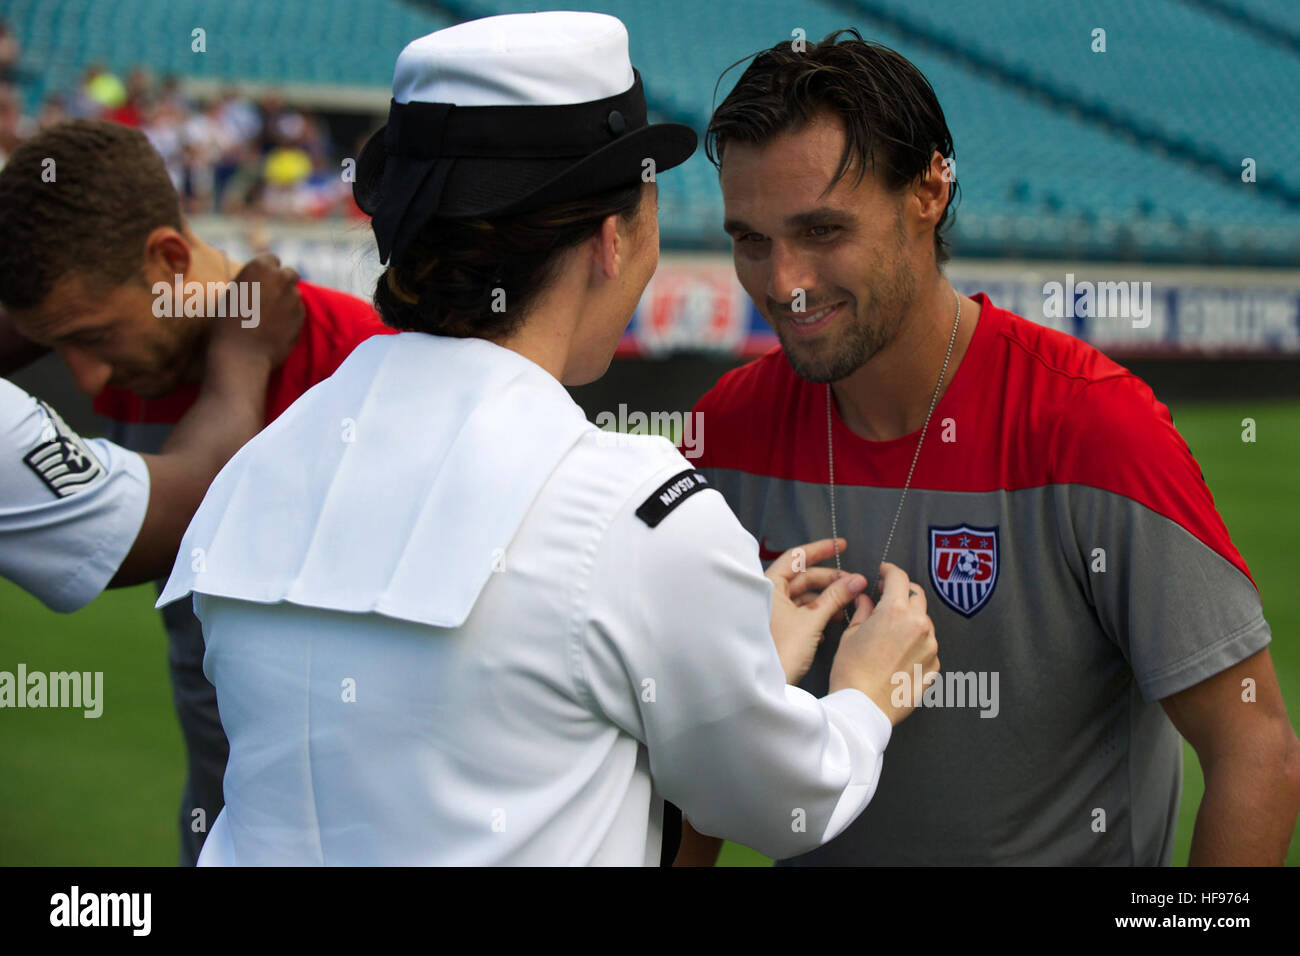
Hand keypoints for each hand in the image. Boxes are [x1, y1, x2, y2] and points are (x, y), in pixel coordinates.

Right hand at [209, 253, 303, 370]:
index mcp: (260, 267)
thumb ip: (252, 283)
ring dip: (287, 300)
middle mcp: (281, 278)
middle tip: (271, 296)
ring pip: (295, 294)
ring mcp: (294, 297)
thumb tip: (261, 283)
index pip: (271, 260)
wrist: (242, 354)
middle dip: (283, 282)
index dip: (267, 271)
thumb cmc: (228, 324)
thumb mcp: (233, 293)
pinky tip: (276, 328)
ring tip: (270, 317)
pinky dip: (291, 316)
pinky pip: (298, 311)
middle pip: (290, 273)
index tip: (262, 281)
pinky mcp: (302, 316)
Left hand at [765, 538, 867, 683]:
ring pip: (803, 596)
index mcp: (769, 585)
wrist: (763, 686)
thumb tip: (856, 579)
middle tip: (855, 583)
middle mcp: (767, 595)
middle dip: (830, 579)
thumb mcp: (812, 620)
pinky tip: (831, 624)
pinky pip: (799, 613)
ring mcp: (771, 612)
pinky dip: (817, 614)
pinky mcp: (777, 629)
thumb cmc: (781, 651)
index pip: (797, 557)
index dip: (821, 549)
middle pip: (803, 577)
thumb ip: (835, 597)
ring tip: (847, 606)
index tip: (842, 545)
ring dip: (826, 599)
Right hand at [829, 562, 937, 725]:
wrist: (863, 708)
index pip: (899, 578)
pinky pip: (928, 647)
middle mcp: (919, 625)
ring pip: (924, 622)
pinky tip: (899, 655)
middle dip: (903, 593)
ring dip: (910, 620)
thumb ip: (864, 611)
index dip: (889, 571)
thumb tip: (866, 599)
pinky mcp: (934, 667)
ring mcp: (931, 647)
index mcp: (895, 611)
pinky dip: (917, 644)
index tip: (883, 572)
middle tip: (887, 598)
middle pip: (917, 596)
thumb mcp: (851, 634)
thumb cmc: (851, 671)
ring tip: (890, 633)